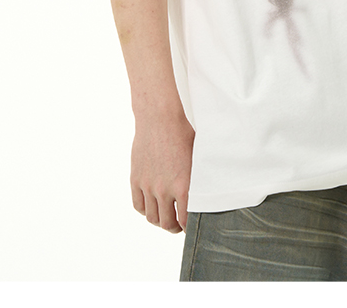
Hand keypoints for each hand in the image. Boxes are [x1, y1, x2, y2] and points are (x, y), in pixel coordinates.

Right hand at [130, 109, 194, 232]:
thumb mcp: (197, 158)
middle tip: (178, 223)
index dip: (189, 227)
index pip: (185, 221)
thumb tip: (210, 193)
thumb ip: (200, 180)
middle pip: (167, 224)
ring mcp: (148, 186)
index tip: (191, 225)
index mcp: (183, 186)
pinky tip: (152, 204)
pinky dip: (145, 209)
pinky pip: (138, 205)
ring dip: (159, 220)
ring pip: (152, 217)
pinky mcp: (136, 179)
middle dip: (174, 227)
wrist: (160, 118)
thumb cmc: (182, 134)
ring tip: (165, 215)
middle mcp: (164, 190)